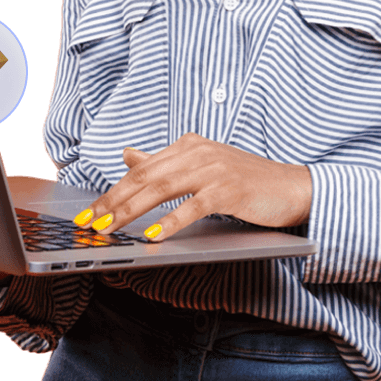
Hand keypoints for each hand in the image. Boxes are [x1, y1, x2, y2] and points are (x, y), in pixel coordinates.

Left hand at [72, 133, 311, 240]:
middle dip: (114, 201)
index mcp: (187, 145)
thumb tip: (128, 155)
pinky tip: (155, 235)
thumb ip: (163, 162)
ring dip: (132, 210)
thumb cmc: (244, 181)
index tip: (91, 211)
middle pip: (146, 178)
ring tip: (111, 228)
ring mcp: (213, 169)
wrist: (290, 186)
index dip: (113, 190)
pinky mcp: (228, 190)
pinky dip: (172, 221)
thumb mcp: (200, 166)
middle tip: (91, 222)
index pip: (141, 169)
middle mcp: (197, 152)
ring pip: (163, 189)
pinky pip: (194, 206)